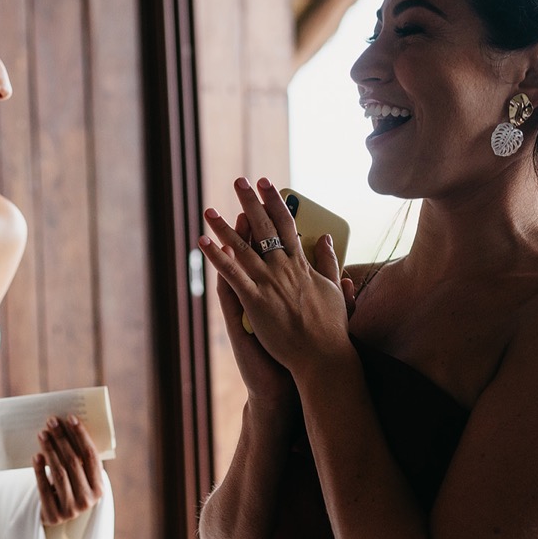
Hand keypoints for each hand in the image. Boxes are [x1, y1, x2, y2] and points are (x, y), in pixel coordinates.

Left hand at [33, 416, 104, 525]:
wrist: (55, 517)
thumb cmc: (68, 489)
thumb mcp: (78, 478)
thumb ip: (79, 459)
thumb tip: (68, 426)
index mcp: (99, 488)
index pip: (91, 456)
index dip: (81, 436)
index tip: (71, 418)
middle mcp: (88, 500)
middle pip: (74, 462)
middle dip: (62, 439)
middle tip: (51, 421)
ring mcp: (71, 510)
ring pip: (59, 473)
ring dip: (50, 450)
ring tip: (42, 434)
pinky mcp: (53, 515)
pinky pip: (44, 488)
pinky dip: (40, 470)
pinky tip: (36, 455)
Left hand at [200, 177, 351, 375]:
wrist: (322, 357)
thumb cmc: (330, 327)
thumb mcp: (334, 289)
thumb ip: (329, 262)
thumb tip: (326, 237)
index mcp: (302, 265)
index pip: (288, 224)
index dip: (275, 202)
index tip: (267, 184)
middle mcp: (284, 269)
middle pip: (264, 228)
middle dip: (251, 202)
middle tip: (239, 181)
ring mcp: (268, 284)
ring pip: (242, 248)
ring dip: (224, 228)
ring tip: (209, 210)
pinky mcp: (254, 301)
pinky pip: (231, 274)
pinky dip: (217, 257)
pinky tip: (203, 243)